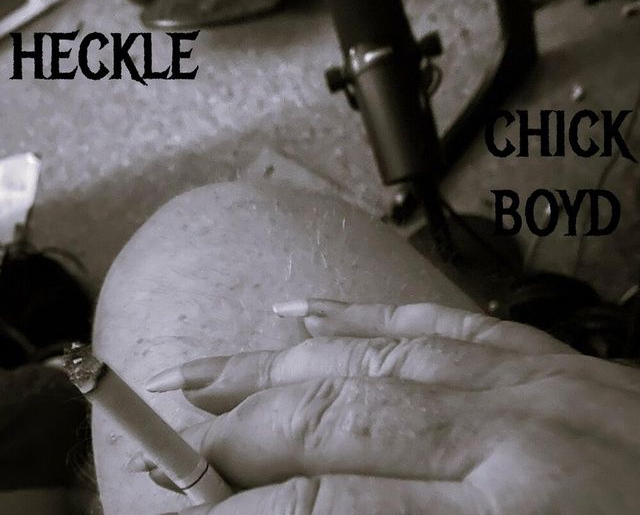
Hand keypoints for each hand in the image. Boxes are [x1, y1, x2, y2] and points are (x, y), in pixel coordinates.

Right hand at [138, 299, 639, 514]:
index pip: (332, 489)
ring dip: (284, 355)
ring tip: (222, 362)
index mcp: (515, 507)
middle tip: (185, 422)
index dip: (247, 484)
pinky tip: (313, 312)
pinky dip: (361, 315)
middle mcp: (512, 427)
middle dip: (248, 415)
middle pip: (338, 406)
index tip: (193, 490)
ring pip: (373, 348)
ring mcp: (530, 380)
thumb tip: (312, 513)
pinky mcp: (544, 359)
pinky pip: (434, 320)